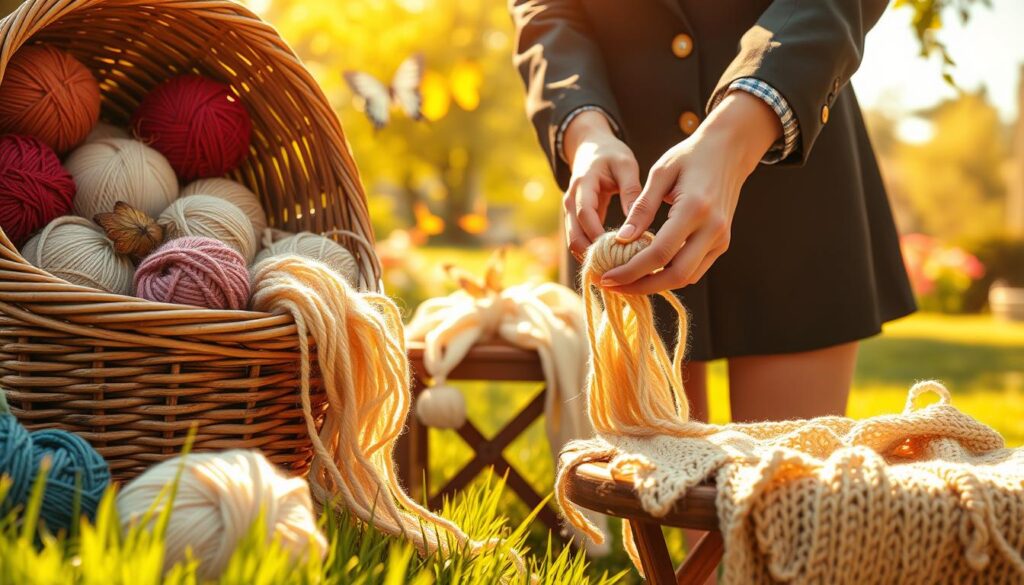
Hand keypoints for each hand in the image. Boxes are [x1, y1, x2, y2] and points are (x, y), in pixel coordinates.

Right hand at [562, 110, 640, 259]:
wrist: (590, 147)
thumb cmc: (611, 155)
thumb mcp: (626, 165)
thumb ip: (631, 191)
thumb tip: (637, 221)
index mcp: (583, 185)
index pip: (585, 215)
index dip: (597, 235)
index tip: (618, 250)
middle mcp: (571, 200)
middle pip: (574, 236)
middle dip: (593, 254)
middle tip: (619, 269)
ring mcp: (570, 211)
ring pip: (574, 242)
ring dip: (591, 257)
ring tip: (616, 271)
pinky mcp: (575, 219)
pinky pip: (580, 240)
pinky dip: (592, 252)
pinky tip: (612, 262)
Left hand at [600, 91, 782, 293]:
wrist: (730, 150)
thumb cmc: (690, 155)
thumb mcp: (660, 173)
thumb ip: (642, 208)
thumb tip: (621, 238)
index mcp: (695, 209)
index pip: (659, 253)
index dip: (630, 271)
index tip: (606, 276)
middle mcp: (713, 229)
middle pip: (675, 276)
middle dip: (640, 286)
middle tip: (611, 285)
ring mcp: (721, 239)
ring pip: (686, 278)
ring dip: (654, 285)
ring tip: (624, 280)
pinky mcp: (722, 243)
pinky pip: (695, 270)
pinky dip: (669, 276)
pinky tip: (647, 270)